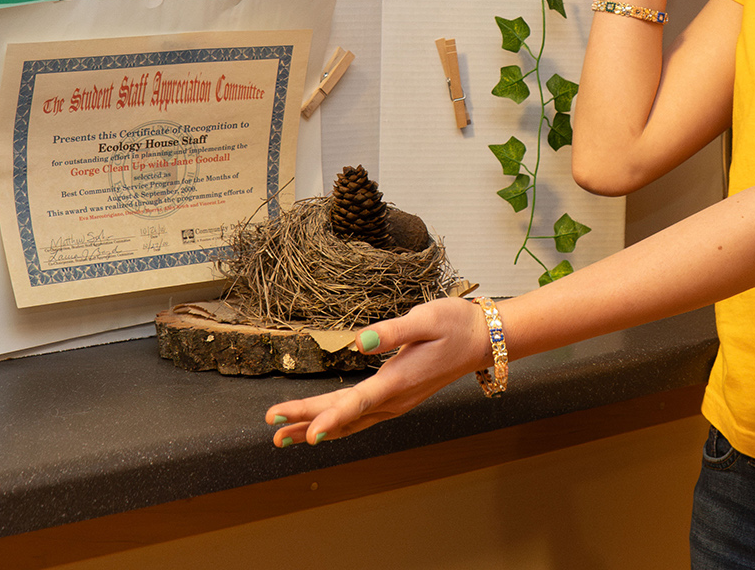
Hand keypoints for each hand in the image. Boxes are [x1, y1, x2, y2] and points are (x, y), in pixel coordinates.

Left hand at [263, 296, 491, 446]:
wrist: (482, 340)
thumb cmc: (455, 325)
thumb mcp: (426, 318)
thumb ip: (392, 331)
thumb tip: (359, 341)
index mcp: (398, 381)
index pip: (357, 403)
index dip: (330, 417)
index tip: (308, 432)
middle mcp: (395, 398)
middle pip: (345, 415)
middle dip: (306, 421)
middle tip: (272, 426)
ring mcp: (396, 402)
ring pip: (350, 420)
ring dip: (316, 427)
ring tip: (283, 436)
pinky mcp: (396, 397)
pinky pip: (360, 416)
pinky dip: (336, 422)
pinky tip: (321, 425)